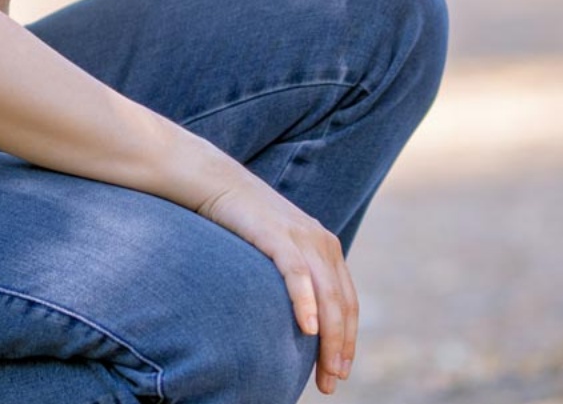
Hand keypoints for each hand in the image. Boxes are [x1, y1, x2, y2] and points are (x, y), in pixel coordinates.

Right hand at [200, 169, 359, 388]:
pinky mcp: (278, 234)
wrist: (214, 181)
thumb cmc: (241, 222)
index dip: (348, 340)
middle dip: (341, 348)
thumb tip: (294, 320)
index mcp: (326, 248)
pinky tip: (308, 328)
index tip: (341, 372)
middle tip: (333, 382)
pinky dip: (306, 302)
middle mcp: (322, 243)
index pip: (348, 302)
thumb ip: (294, 276)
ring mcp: (302, 237)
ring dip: (330, 338)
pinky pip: (298, 273)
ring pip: (328, 296)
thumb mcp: (276, 249)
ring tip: (327, 370)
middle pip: (343, 305)